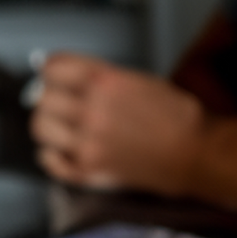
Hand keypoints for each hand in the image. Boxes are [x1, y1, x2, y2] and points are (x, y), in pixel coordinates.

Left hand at [29, 54, 207, 196]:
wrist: (196, 152)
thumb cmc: (176, 116)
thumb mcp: (140, 79)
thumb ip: (101, 76)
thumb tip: (66, 75)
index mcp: (105, 81)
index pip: (52, 67)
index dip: (52, 70)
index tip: (55, 75)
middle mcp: (92, 110)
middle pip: (42, 97)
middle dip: (52, 97)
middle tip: (64, 103)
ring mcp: (88, 142)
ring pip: (40, 127)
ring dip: (51, 124)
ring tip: (66, 127)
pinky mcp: (89, 170)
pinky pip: (49, 161)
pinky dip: (53, 155)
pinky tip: (65, 149)